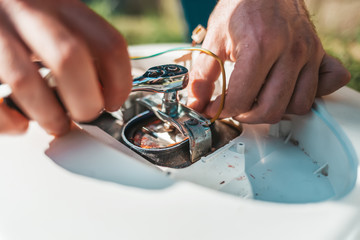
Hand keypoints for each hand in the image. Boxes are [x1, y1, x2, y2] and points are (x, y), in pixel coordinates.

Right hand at [0, 0, 131, 134]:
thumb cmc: (25, 20)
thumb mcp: (58, 19)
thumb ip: (80, 46)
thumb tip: (104, 91)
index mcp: (61, 5)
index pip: (108, 44)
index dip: (120, 83)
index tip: (113, 102)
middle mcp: (29, 12)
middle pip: (69, 59)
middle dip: (85, 102)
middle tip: (85, 114)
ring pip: (25, 80)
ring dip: (49, 115)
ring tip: (56, 124)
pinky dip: (8, 121)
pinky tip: (19, 123)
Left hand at [188, 0, 349, 122]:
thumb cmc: (241, 7)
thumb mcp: (214, 37)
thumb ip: (203, 73)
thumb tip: (197, 102)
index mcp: (260, 46)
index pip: (241, 97)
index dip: (221, 110)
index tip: (213, 109)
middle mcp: (290, 51)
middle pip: (271, 109)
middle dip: (246, 115)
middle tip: (235, 107)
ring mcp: (308, 54)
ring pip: (297, 106)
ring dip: (274, 109)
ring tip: (257, 98)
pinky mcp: (319, 54)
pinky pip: (321, 90)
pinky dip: (303, 98)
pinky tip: (286, 92)